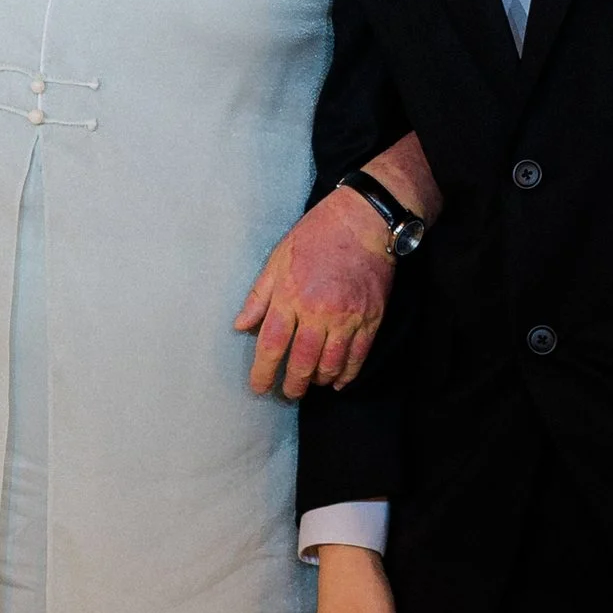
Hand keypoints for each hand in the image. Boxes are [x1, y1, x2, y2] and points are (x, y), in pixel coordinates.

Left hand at [236, 185, 393, 398]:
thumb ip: (259, 296)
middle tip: (286, 393)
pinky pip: (358, 356)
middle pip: (301, 361)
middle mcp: (318, 312)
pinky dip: (347, 374)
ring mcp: (348, 317)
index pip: (272, 345)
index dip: (263, 372)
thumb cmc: (316, 235)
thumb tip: (241, 325)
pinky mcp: (371, 318)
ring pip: (331, 364)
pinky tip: (338, 381)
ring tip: (310, 384)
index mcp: (291, 296)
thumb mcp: (278, 259)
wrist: (363, 220)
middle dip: (291, 384)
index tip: (259, 387)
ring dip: (318, 381)